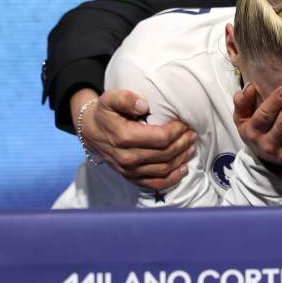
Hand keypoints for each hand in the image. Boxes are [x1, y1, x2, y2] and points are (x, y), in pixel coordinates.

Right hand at [74, 88, 196, 188]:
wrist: (90, 131)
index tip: (184, 123)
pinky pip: (155, 184)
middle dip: (183, 143)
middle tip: (192, 133)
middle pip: (166, 153)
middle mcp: (127, 157)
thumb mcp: (110, 98)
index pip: (161, 138)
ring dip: (182, 158)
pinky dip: (172, 178)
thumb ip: (125, 99)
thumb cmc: (105, 113)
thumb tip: (143, 105)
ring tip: (191, 146)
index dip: (177, 131)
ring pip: (164, 169)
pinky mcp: (131, 178)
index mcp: (124, 137)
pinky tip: (184, 168)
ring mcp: (129, 170)